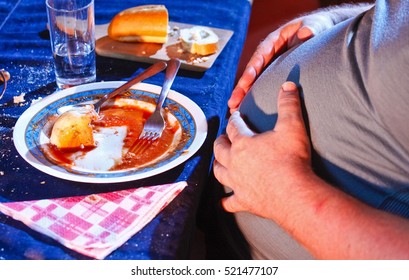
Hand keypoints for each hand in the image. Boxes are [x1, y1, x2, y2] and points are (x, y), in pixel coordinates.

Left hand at [214, 81, 311, 218]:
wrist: (295, 193)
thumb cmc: (292, 160)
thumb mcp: (293, 127)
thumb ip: (289, 104)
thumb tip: (288, 85)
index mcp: (244, 143)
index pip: (234, 127)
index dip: (234, 119)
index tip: (235, 116)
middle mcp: (235, 162)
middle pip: (221, 148)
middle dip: (221, 141)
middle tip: (223, 138)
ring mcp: (237, 183)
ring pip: (219, 172)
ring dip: (218, 165)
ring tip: (219, 162)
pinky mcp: (243, 201)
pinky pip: (229, 202)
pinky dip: (225, 202)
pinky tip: (223, 202)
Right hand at [228, 21, 313, 113]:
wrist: (323, 33)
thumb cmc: (318, 27)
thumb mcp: (316, 25)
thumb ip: (312, 27)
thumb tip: (305, 33)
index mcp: (275, 40)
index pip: (260, 55)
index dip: (252, 69)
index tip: (245, 83)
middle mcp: (269, 53)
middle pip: (253, 71)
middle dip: (242, 87)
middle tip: (233, 102)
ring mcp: (272, 65)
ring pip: (255, 80)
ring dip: (245, 95)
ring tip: (235, 109)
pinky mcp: (276, 75)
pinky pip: (264, 86)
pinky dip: (256, 97)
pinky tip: (248, 110)